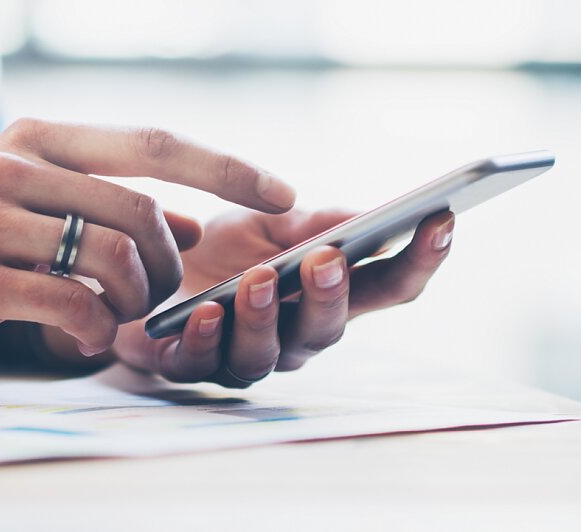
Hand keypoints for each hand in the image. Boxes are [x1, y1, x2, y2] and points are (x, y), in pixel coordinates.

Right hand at [0, 119, 293, 390]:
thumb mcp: (22, 215)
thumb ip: (96, 210)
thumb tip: (184, 226)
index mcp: (33, 140)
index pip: (152, 143)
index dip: (226, 169)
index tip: (284, 196)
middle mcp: (11, 166)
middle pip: (141, 213)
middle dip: (169, 271)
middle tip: (157, 306)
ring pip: (113, 260)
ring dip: (131, 307)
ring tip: (111, 328)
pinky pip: (73, 306)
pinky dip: (92, 334)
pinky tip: (78, 344)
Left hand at [109, 208, 455, 386]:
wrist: (137, 271)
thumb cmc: (214, 252)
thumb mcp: (264, 223)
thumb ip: (312, 222)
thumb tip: (368, 215)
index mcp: (325, 296)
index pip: (388, 285)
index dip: (421, 259)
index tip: (444, 220)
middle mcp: (293, 336)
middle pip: (331, 328)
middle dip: (333, 294)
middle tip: (328, 258)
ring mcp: (242, 356)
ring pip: (268, 353)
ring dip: (266, 316)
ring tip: (260, 281)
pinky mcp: (185, 365)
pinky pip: (202, 363)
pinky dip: (205, 337)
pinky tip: (204, 312)